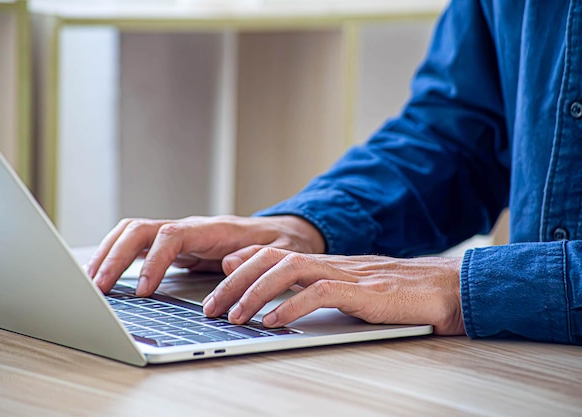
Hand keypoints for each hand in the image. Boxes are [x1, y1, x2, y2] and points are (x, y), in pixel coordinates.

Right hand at [87, 215, 324, 295]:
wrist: (281, 233)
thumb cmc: (279, 244)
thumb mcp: (280, 252)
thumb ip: (258, 257)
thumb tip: (230, 263)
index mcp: (212, 229)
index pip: (172, 236)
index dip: (153, 261)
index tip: (143, 289)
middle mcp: (189, 228)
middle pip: (141, 229)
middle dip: (115, 256)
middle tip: (99, 287)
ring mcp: (179, 235)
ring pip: (133, 233)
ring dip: (108, 254)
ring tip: (91, 282)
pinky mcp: (174, 246)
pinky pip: (139, 245)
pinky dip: (117, 256)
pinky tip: (104, 275)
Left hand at [202, 247, 464, 335]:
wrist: (444, 288)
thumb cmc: (399, 292)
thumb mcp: (350, 287)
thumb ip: (318, 287)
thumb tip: (285, 298)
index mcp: (326, 261)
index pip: (275, 252)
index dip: (244, 260)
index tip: (219, 274)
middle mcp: (330, 262)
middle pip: (271, 260)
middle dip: (236, 282)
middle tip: (212, 306)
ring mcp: (345, 274)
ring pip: (288, 270)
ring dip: (255, 293)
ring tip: (234, 315)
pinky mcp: (363, 291)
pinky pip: (319, 293)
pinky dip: (291, 307)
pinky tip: (273, 321)